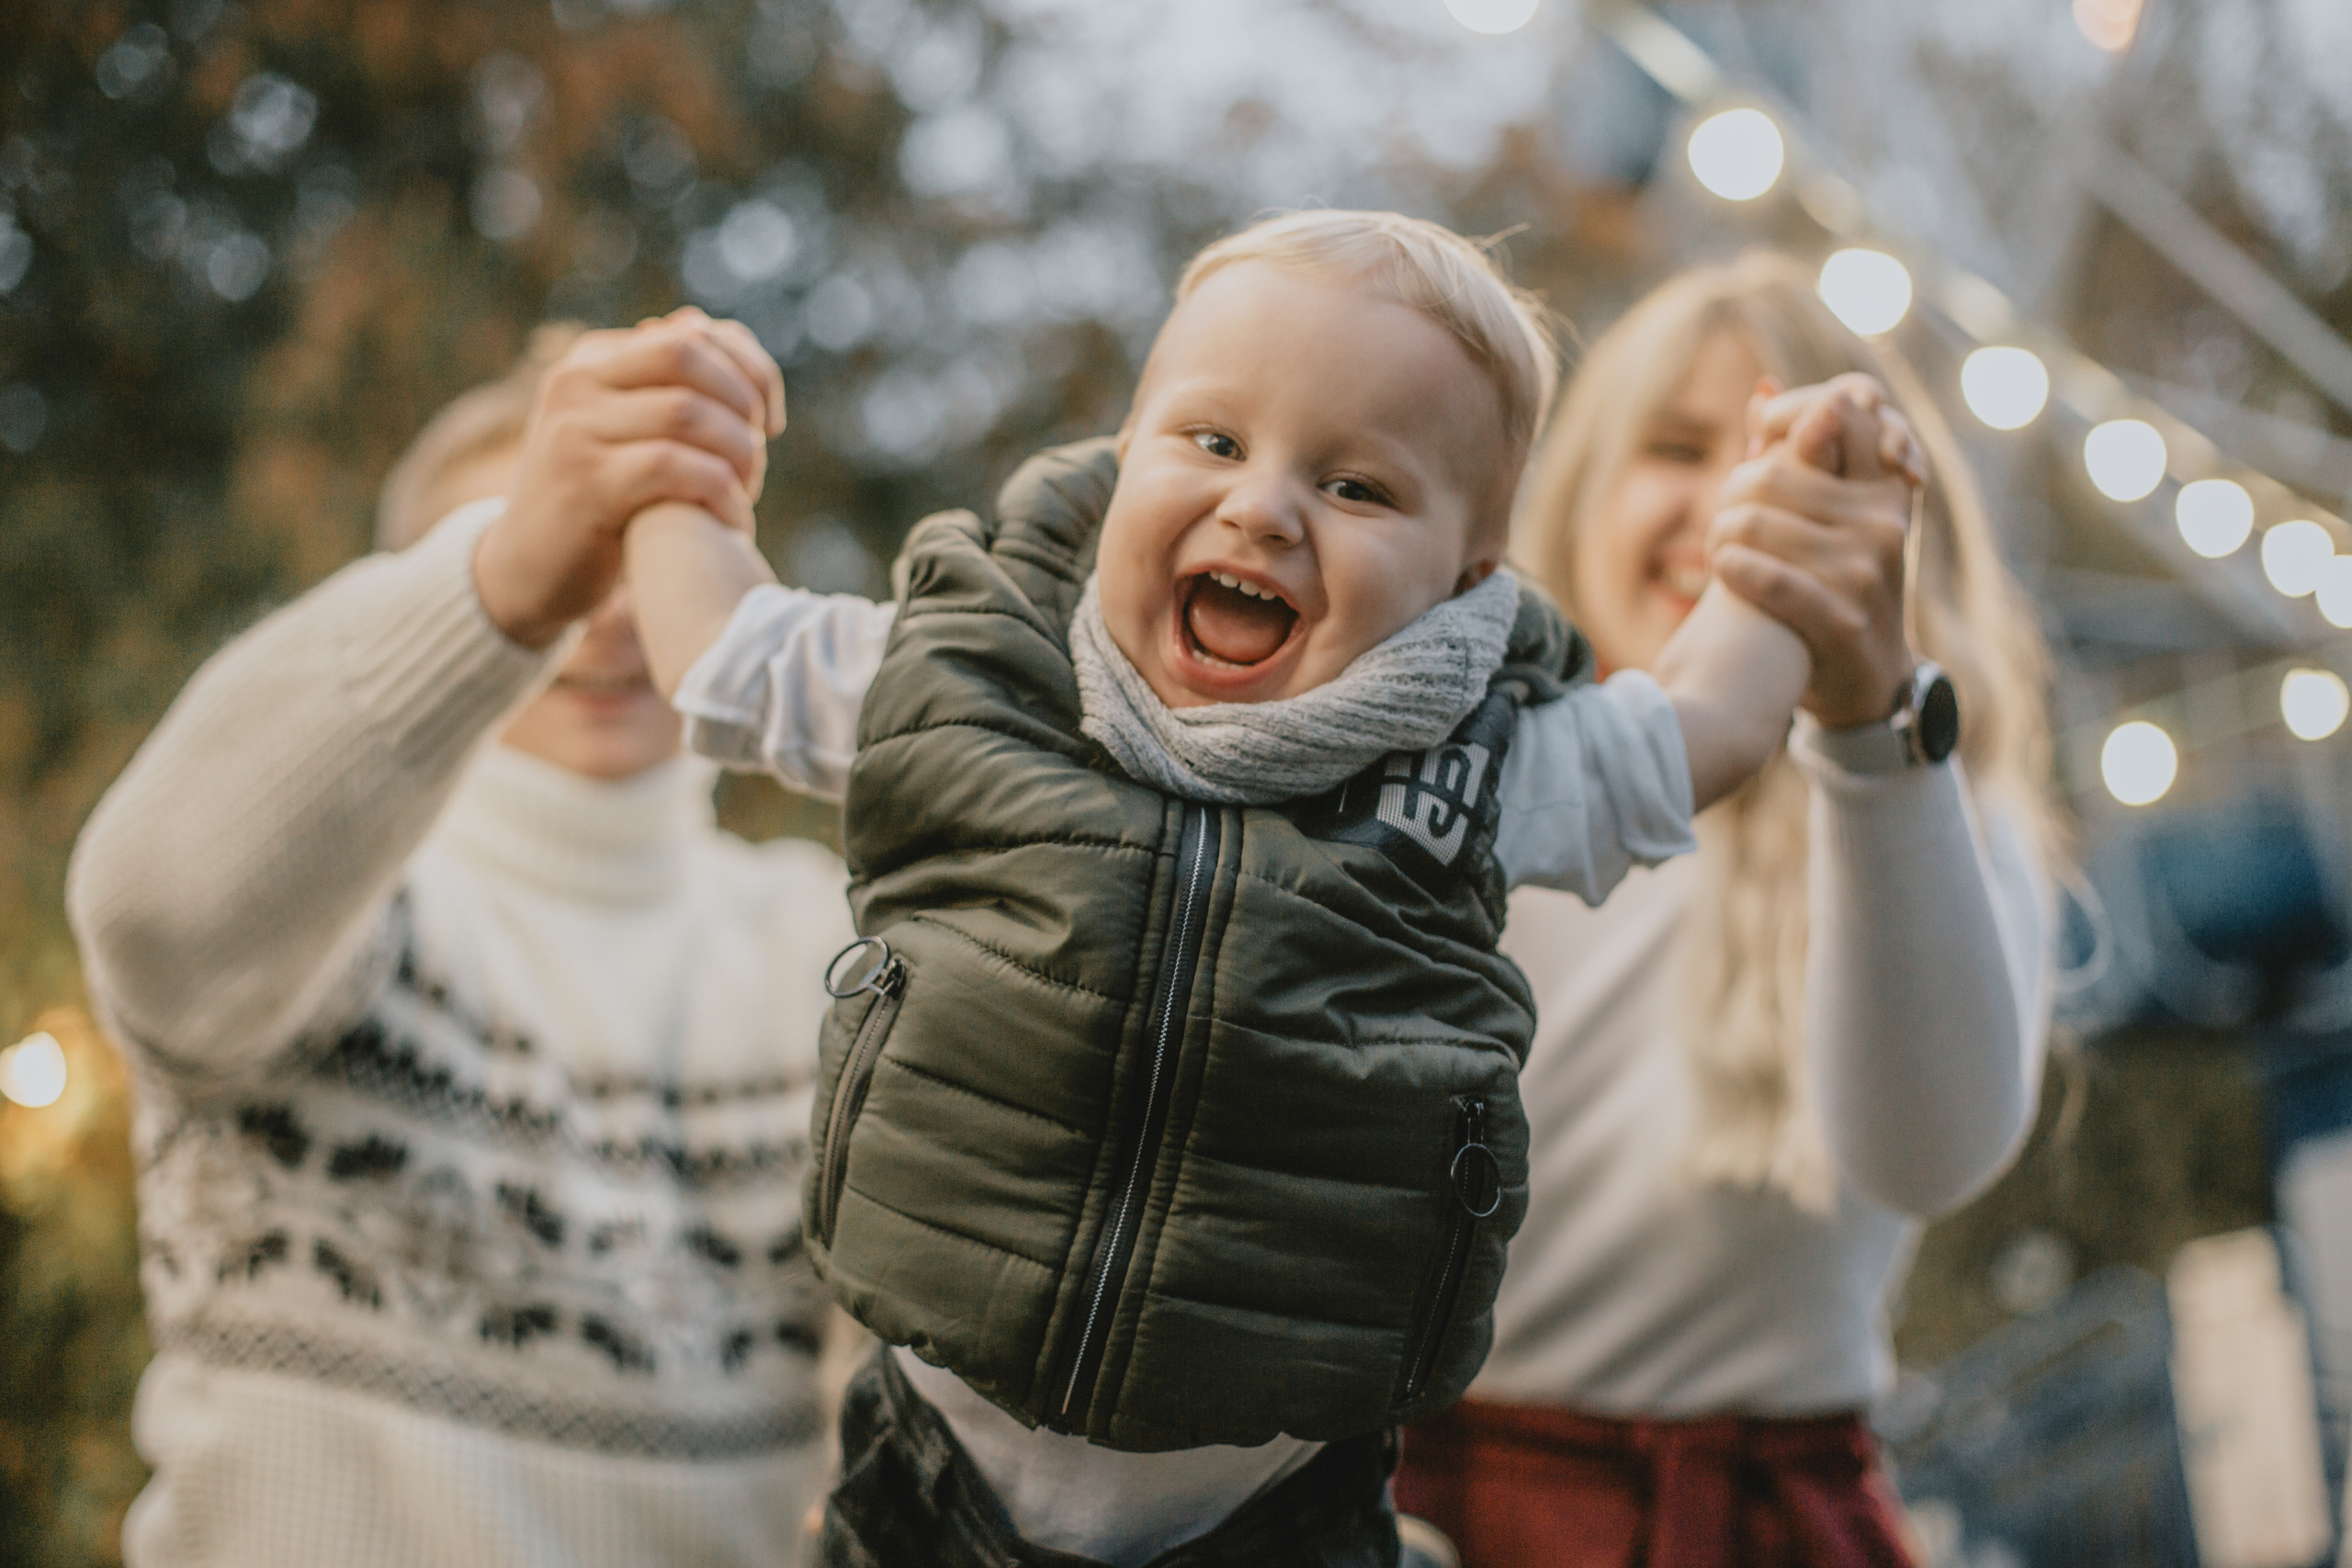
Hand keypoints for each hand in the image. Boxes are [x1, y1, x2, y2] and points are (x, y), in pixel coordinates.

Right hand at [474, 309, 785, 647]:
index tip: (770, 424)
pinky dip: (719, 492)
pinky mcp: (584, 483)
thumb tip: (697, 322)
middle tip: (756, 461)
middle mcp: (575, 382)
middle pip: (686, 354)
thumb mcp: (624, 432)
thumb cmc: (596, 504)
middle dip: (741, 404)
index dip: (750, 372)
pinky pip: (673, 466)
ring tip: (744, 494)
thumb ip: (661, 383)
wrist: (526, 572)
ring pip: (686, 411)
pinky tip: (732, 521)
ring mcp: (575, 430)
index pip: (692, 334)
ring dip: (736, 454)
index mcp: (591, 362)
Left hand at [1707, 377, 1921, 728]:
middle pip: (1771, 472)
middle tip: (1724, 520)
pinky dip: (1731, 568)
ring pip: (1754, 521)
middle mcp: (1883, 521)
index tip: (1759, 442)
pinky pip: (1766, 577)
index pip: (1842, 407)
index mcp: (1886, 486)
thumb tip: (1762, 388)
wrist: (1865, 678)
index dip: (1789, 414)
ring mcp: (1866, 569)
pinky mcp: (1841, 616)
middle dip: (1733, 494)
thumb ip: (1802, 453)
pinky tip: (1723, 568)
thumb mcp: (1832, 515)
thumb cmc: (1835, 583)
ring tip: (1718, 551)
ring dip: (1720, 535)